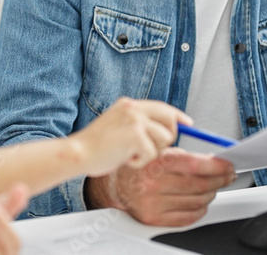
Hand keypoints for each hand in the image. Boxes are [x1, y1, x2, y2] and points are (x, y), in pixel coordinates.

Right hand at [71, 97, 189, 176]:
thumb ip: (138, 124)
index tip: (189, 124)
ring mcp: (134, 120)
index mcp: (128, 105)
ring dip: (150, 152)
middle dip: (168, 137)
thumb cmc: (95, 146)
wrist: (78, 153)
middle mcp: (133, 108)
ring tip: (130, 153)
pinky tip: (124, 159)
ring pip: (163, 138)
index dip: (177, 117)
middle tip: (151, 148)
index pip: (162, 107)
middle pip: (170, 119)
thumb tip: (165, 131)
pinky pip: (152, 153)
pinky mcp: (135, 135)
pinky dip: (140, 161)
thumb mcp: (118, 126)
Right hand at [84, 148, 235, 226]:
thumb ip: (183, 153)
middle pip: (198, 185)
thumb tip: (214, 159)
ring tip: (214, 186)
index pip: (194, 165)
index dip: (216, 166)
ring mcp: (153, 204)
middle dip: (219, 179)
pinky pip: (187, 217)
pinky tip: (201, 200)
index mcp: (153, 162)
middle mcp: (151, 184)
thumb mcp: (157, 149)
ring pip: (196, 202)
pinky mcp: (153, 219)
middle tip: (227, 175)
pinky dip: (200, 209)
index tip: (228, 165)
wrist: (114, 183)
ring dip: (211, 194)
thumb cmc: (139, 164)